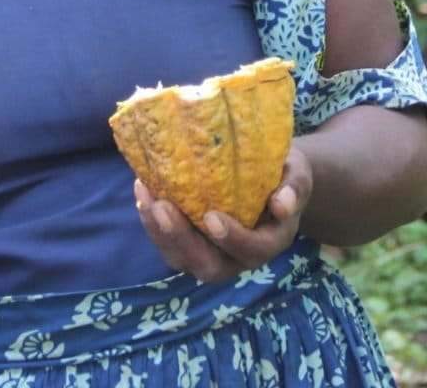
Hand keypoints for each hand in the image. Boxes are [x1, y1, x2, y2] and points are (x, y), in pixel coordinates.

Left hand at [135, 145, 312, 282]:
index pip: (252, 251)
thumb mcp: (297, 175)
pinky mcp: (189, 245)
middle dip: (181, 239)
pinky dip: (151, 220)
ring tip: (146, 195)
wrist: (267, 179)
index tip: (211, 217)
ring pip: (180, 258)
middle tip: (162, 206)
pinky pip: (167, 243)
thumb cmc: (282, 176)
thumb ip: (294, 187)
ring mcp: (210, 255)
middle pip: (208, 266)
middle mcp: (238, 258)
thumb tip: (282, 204)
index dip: (232, 239)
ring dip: (158, 230)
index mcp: (269, 242)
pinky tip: (143, 189)